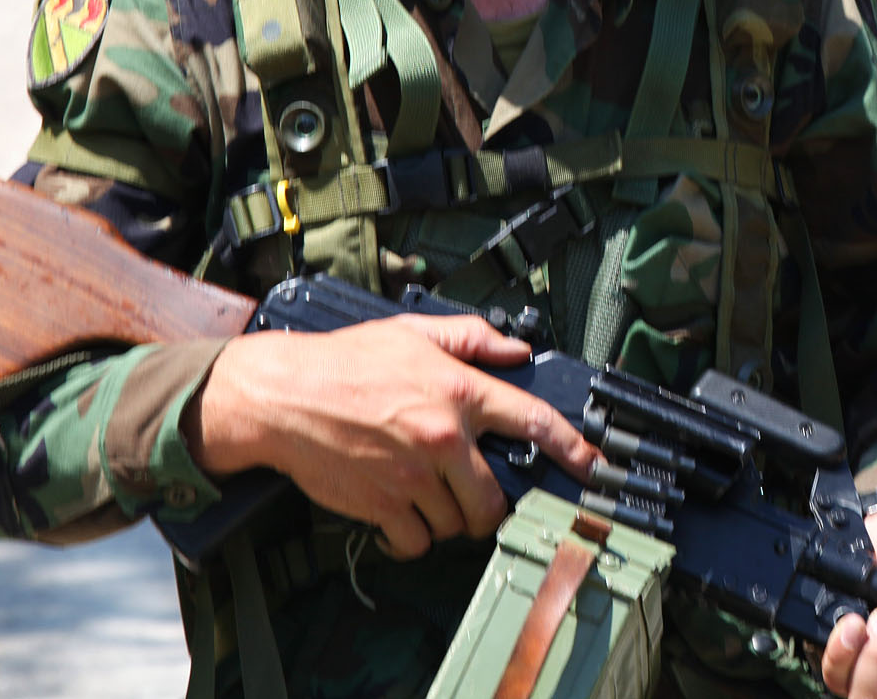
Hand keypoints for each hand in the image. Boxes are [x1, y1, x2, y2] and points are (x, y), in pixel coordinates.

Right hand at [185, 313, 599, 558]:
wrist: (282, 397)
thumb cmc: (344, 362)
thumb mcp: (413, 333)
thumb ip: (471, 338)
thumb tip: (516, 349)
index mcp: (459, 391)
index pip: (536, 422)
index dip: (575, 449)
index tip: (594, 468)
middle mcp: (444, 437)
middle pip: (496, 499)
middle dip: (491, 505)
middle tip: (474, 495)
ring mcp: (413, 477)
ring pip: (458, 523)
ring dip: (449, 518)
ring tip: (428, 495)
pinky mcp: (381, 506)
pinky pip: (416, 541)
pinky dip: (413, 537)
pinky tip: (401, 516)